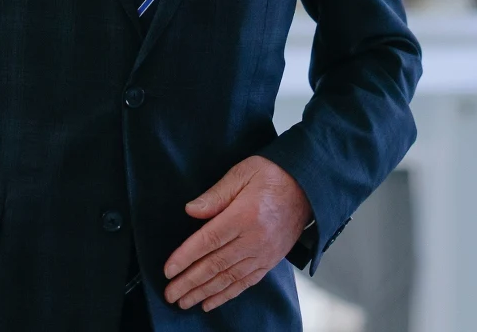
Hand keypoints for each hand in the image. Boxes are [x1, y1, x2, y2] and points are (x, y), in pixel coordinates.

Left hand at [163, 155, 312, 311]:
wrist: (307, 187)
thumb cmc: (273, 176)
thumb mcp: (242, 173)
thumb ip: (215, 194)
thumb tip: (191, 210)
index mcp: (244, 216)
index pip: (208, 241)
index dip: (186, 257)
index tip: (169, 270)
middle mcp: (254, 240)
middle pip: (215, 265)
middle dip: (190, 282)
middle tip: (170, 294)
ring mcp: (263, 253)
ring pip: (229, 278)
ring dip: (204, 292)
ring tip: (185, 302)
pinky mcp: (270, 261)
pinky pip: (246, 282)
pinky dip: (227, 294)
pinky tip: (211, 302)